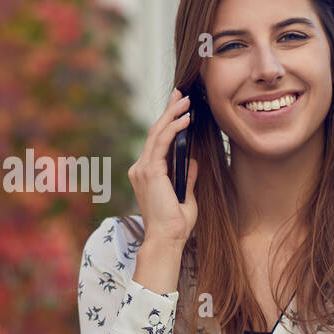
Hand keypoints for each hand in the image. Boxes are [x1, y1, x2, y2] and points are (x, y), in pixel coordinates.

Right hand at [127, 87, 197, 245]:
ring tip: (185, 101)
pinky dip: (174, 129)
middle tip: (180, 93)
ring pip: (157, 134)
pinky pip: (162, 144)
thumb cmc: (175, 224)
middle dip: (168, 111)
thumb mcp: (187, 196)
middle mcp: (140, 169)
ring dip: (172, 115)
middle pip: (155, 133)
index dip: (167, 122)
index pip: (156, 142)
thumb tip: (193, 162)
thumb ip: (187, 178)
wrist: (167, 239)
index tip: (177, 107)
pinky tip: (185, 119)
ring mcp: (143, 169)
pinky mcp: (150, 171)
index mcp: (146, 174)